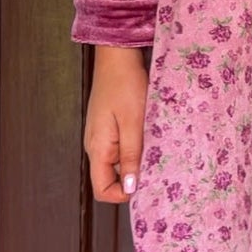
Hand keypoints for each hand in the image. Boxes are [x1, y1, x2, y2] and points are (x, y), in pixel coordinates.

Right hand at [85, 44, 147, 201]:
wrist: (117, 57)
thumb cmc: (124, 85)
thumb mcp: (132, 122)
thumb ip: (131, 156)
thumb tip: (130, 188)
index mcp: (98, 148)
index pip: (102, 189)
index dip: (122, 194)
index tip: (145, 185)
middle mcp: (96, 146)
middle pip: (110, 178)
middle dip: (133, 178)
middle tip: (155, 165)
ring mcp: (101, 137)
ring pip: (118, 163)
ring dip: (136, 161)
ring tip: (154, 147)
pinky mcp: (109, 127)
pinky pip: (121, 148)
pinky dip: (135, 147)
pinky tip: (148, 136)